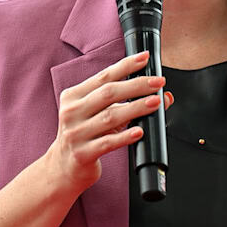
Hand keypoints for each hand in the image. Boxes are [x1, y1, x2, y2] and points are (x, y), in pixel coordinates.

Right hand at [44, 51, 172, 196]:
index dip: (125, 65)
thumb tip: (163, 97)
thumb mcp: (97, 115)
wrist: (62, 168)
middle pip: (108, 93)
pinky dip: (125, 136)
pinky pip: (108, 143)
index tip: (144, 58)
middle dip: (136, 85)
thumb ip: (126, 103)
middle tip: (158, 82)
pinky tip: (139, 131)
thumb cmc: (84, 136)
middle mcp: (72, 112)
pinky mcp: (83, 153)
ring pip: (110, 117)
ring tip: (154, 103)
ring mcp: (76, 133)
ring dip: (136, 108)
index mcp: (73, 96)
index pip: (103, 76)